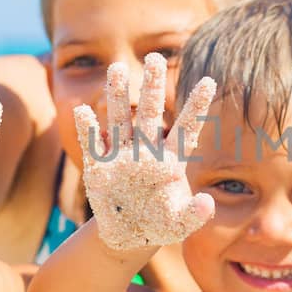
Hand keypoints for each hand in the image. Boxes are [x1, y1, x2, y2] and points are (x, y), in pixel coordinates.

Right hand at [74, 54, 216, 251]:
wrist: (128, 236)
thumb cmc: (158, 226)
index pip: (186, 128)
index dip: (195, 106)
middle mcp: (145, 151)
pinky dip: (88, 129)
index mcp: (169, 161)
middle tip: (154, 56)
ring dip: (118, 96)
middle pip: (151, 113)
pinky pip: (92, 144)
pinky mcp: (99, 168)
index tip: (209, 81)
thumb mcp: (179, 225)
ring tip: (117, 68)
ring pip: (120, 119)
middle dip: (152, 86)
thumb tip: (207, 203)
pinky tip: (82, 110)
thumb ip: (195, 215)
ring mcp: (121, 156)